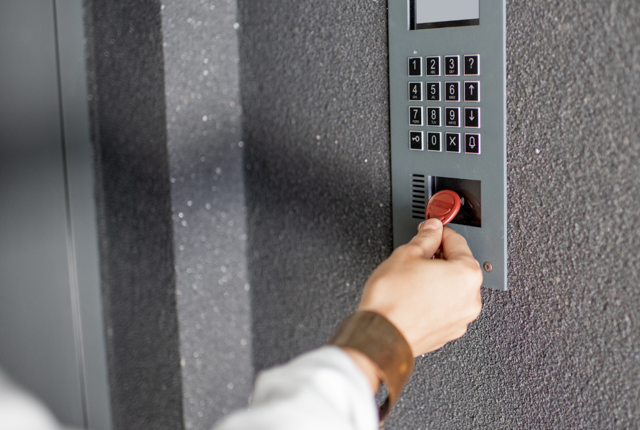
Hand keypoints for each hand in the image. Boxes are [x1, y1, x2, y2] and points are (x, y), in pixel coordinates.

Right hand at [357, 218, 482, 357]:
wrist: (380, 335)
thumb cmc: (393, 300)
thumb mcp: (406, 254)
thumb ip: (425, 238)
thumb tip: (432, 230)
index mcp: (466, 275)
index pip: (458, 242)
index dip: (440, 233)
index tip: (430, 231)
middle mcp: (470, 299)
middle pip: (459, 267)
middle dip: (440, 258)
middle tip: (419, 254)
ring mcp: (460, 319)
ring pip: (452, 290)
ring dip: (437, 280)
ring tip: (413, 278)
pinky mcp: (447, 333)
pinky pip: (445, 308)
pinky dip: (434, 300)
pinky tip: (414, 296)